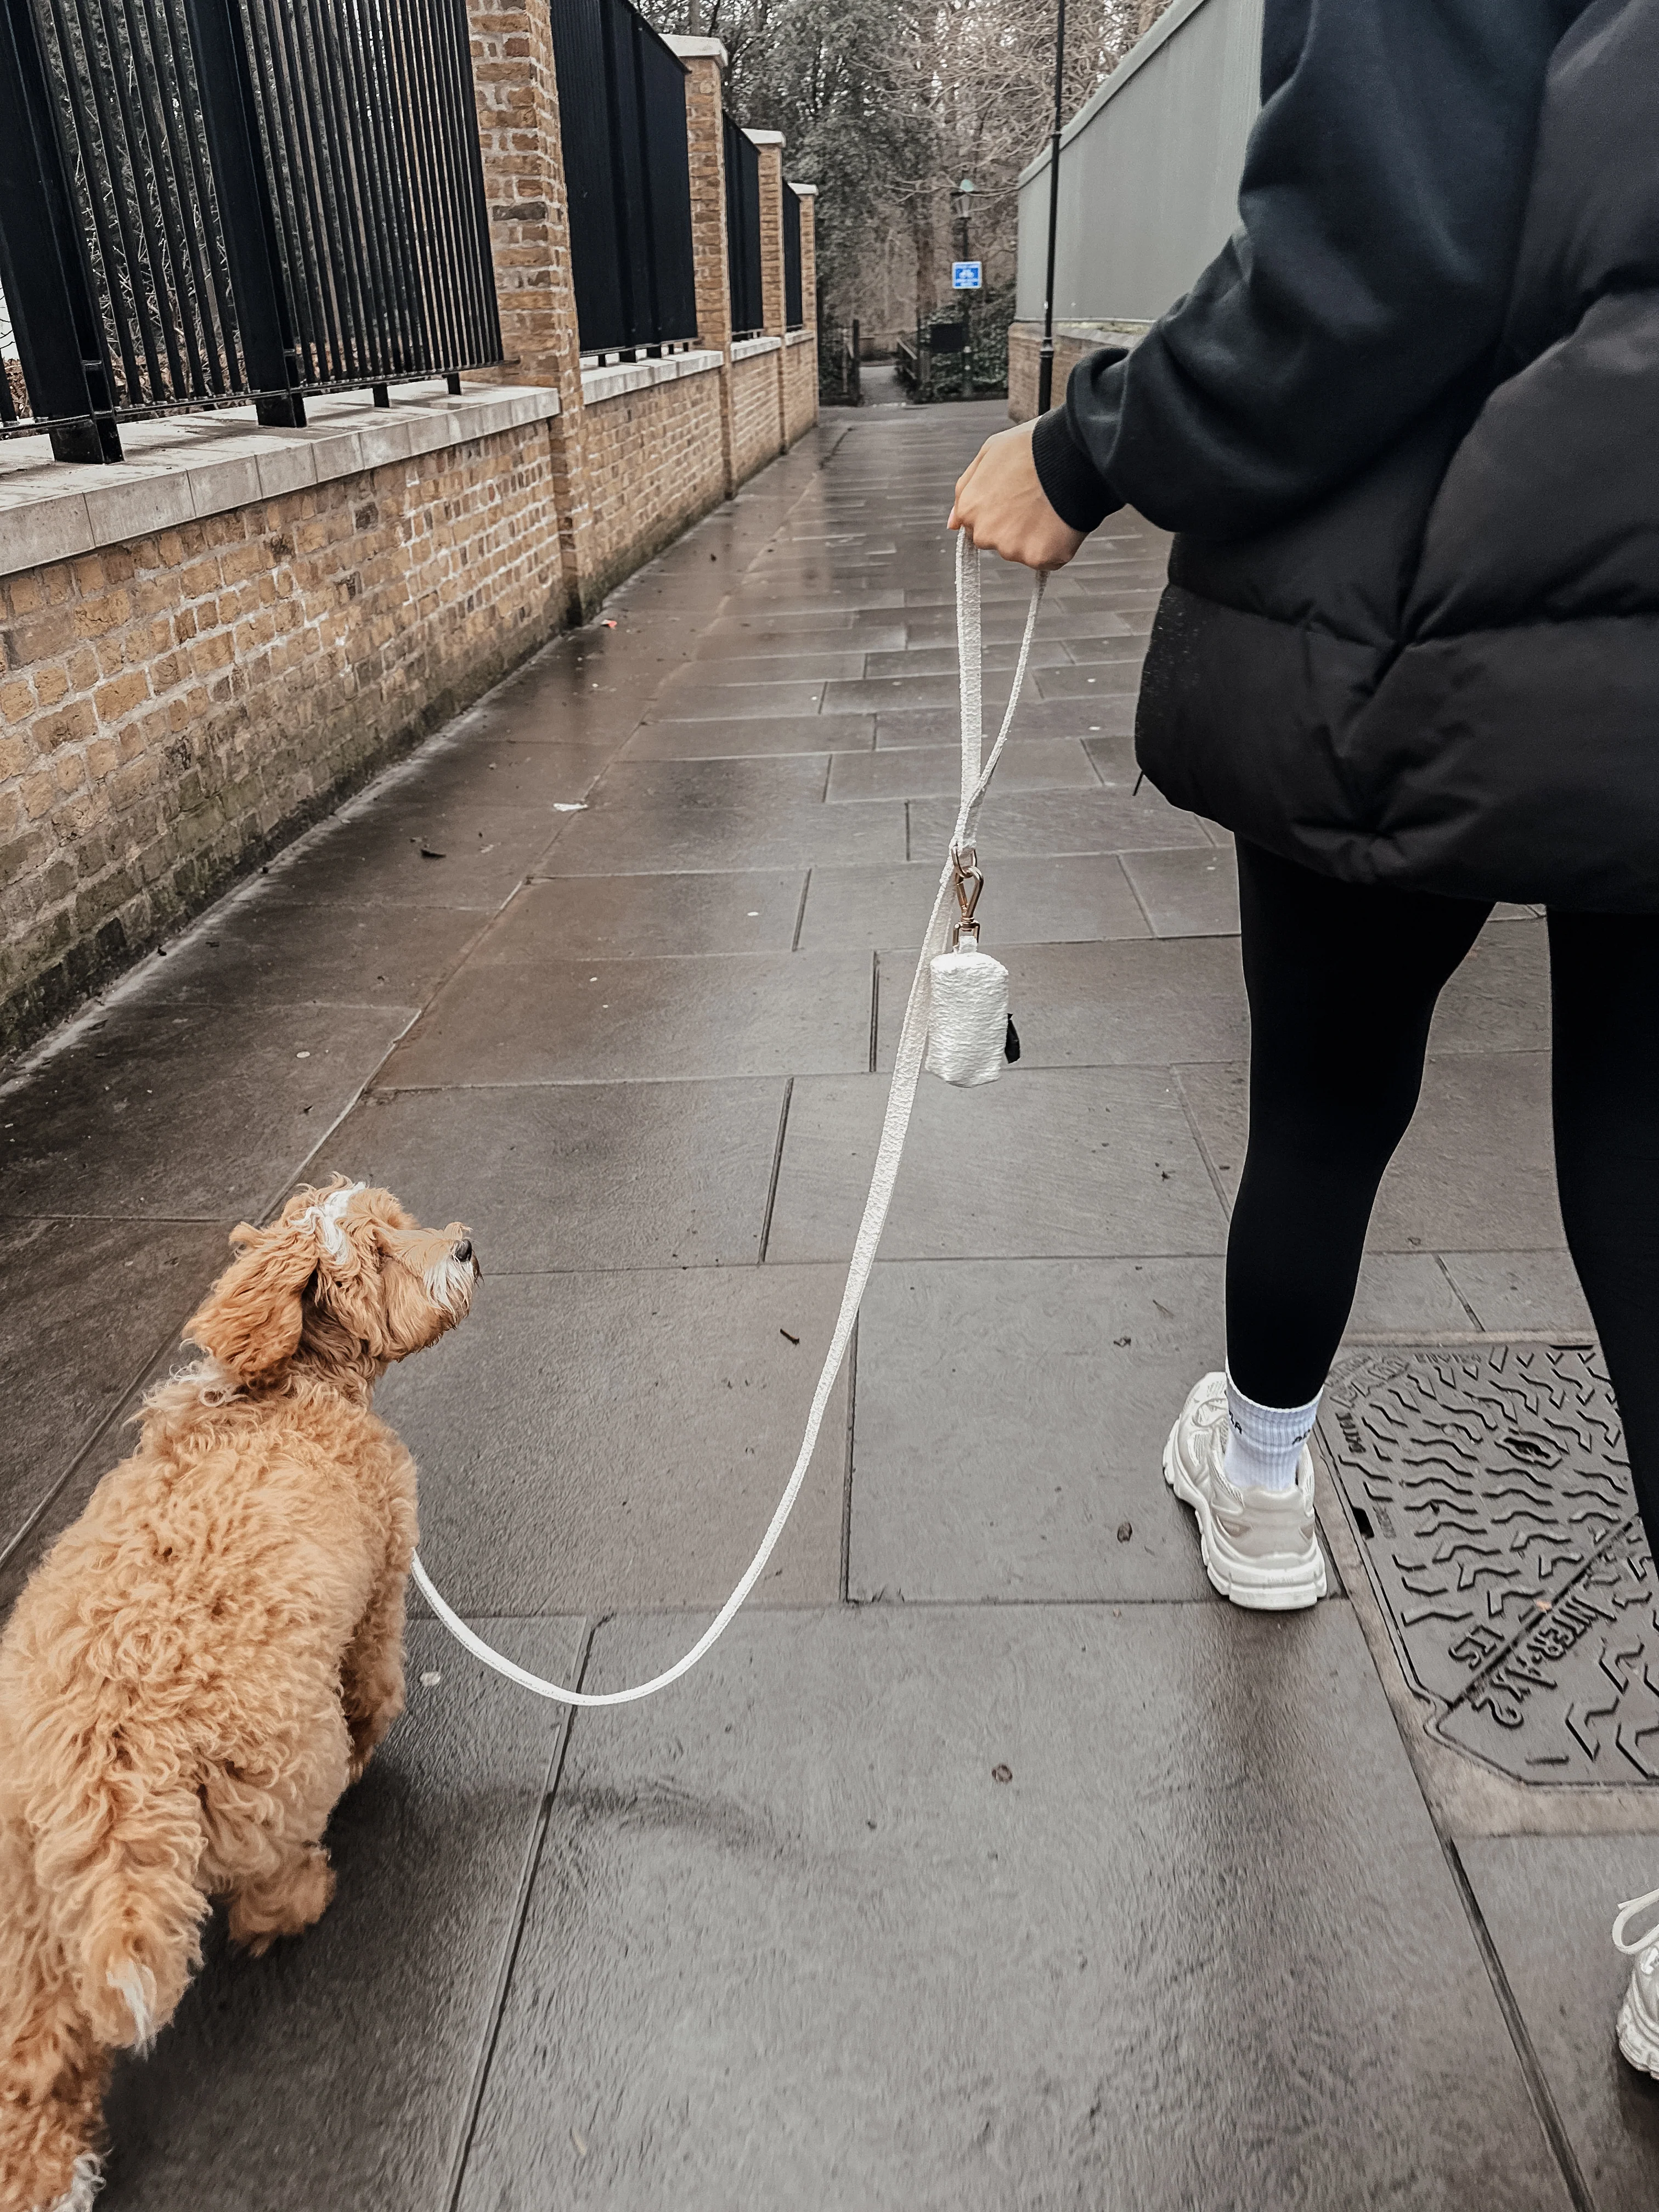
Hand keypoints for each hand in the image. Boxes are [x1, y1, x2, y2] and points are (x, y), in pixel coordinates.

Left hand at [948, 421, 1085, 570]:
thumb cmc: (1034, 446)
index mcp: (969, 509)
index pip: (977, 524)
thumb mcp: (989, 453)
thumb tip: (953, 523)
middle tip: (1036, 500)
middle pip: (1000, 540)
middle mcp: (985, 534)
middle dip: (1016, 526)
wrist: (1072, 452)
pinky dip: (1056, 545)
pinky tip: (1062, 521)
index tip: (1017, 496)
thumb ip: (966, 489)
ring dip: (1037, 535)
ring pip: (1023, 551)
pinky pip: (1047, 560)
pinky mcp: (1039, 558)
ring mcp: (1012, 549)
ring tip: (1051, 507)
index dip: (1001, 509)